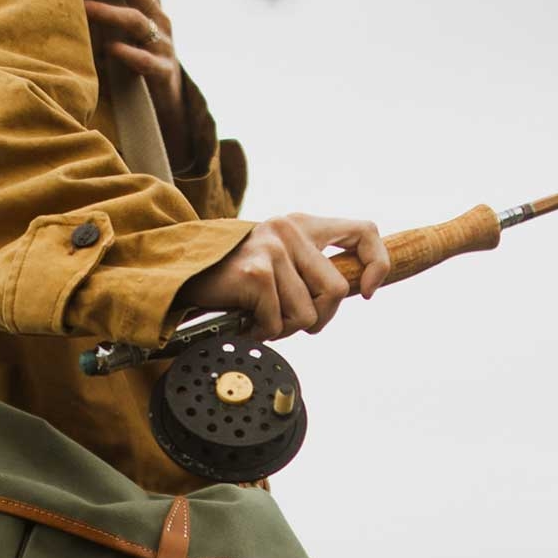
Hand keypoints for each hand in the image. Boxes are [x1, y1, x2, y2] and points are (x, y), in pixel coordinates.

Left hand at [72, 0, 190, 165]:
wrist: (167, 99)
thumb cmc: (135, 55)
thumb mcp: (122, 24)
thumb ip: (104, 0)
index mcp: (149, 0)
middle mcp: (158, 16)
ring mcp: (163, 44)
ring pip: (138, 20)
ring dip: (107, 11)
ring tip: (82, 7)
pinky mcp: (163, 72)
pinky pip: (146, 61)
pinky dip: (127, 53)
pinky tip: (109, 49)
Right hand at [177, 214, 390, 339]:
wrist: (182, 273)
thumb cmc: (232, 276)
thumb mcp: (278, 259)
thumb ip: (310, 267)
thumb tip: (352, 290)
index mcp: (303, 224)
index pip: (364, 232)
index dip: (376, 265)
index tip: (365, 292)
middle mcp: (291, 230)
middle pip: (337, 291)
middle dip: (319, 319)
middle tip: (291, 322)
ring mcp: (273, 250)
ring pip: (308, 314)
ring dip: (285, 328)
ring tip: (262, 318)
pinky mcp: (257, 274)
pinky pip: (278, 323)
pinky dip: (262, 332)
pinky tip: (245, 321)